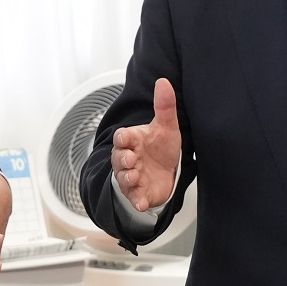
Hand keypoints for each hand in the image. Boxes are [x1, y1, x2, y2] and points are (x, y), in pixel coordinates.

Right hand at [112, 78, 181, 213]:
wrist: (167, 171)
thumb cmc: (162, 146)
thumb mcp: (166, 126)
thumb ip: (164, 106)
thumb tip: (163, 81)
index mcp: (132, 141)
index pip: (121, 138)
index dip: (122, 138)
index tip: (125, 138)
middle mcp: (128, 159)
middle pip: (118, 159)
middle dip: (123, 159)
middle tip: (131, 159)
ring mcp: (132, 177)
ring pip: (124, 178)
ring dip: (128, 179)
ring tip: (135, 177)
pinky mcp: (140, 194)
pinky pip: (135, 199)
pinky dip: (138, 202)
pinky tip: (143, 204)